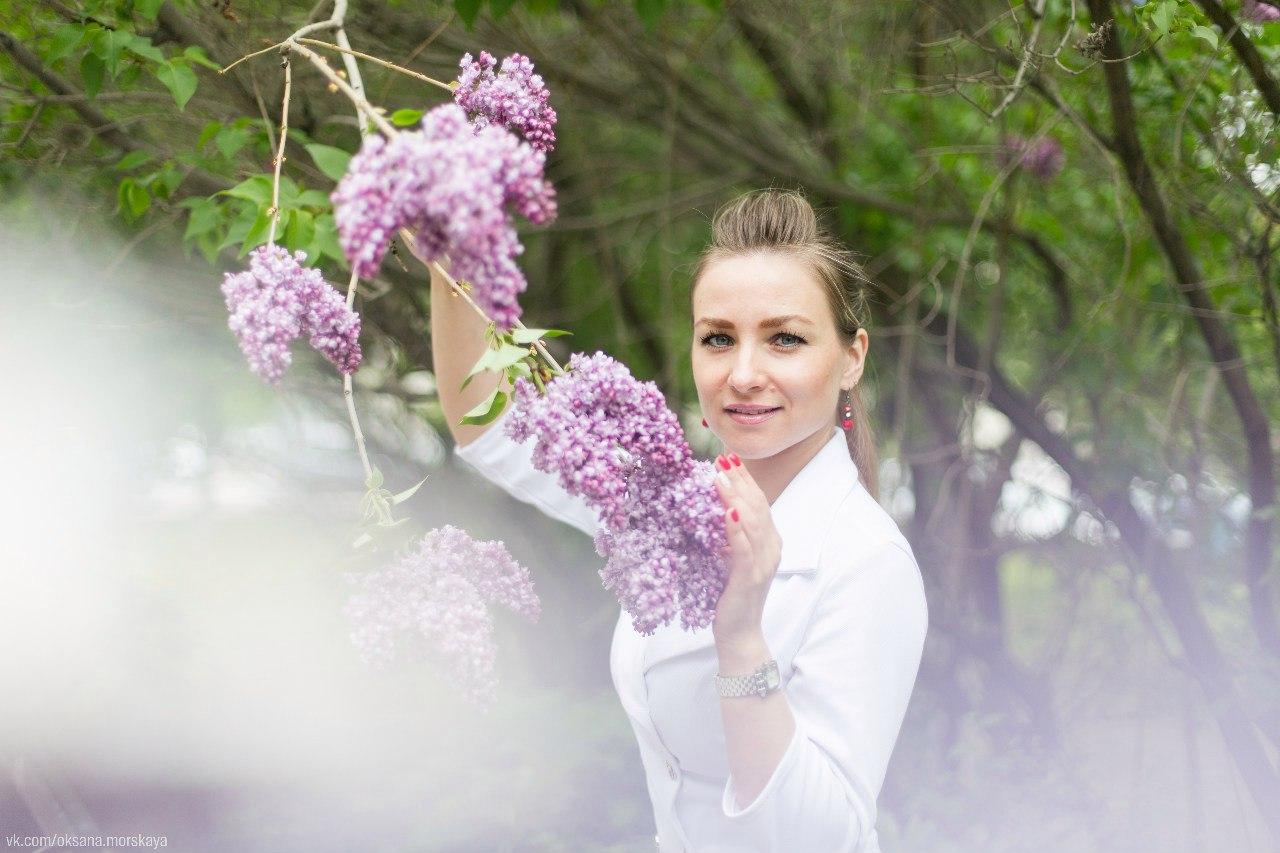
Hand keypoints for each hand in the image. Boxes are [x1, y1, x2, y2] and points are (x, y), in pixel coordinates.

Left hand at [710, 451, 782, 646]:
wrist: (740, 634)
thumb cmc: (732, 596)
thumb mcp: (730, 560)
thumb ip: (729, 538)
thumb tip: (714, 513)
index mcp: (769, 541)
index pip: (758, 502)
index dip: (744, 479)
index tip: (727, 458)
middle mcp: (771, 548)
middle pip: (757, 505)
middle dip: (740, 479)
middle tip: (723, 457)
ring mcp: (763, 563)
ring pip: (752, 522)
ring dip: (735, 496)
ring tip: (720, 476)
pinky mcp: (750, 577)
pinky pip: (743, 548)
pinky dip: (735, 528)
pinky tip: (727, 512)